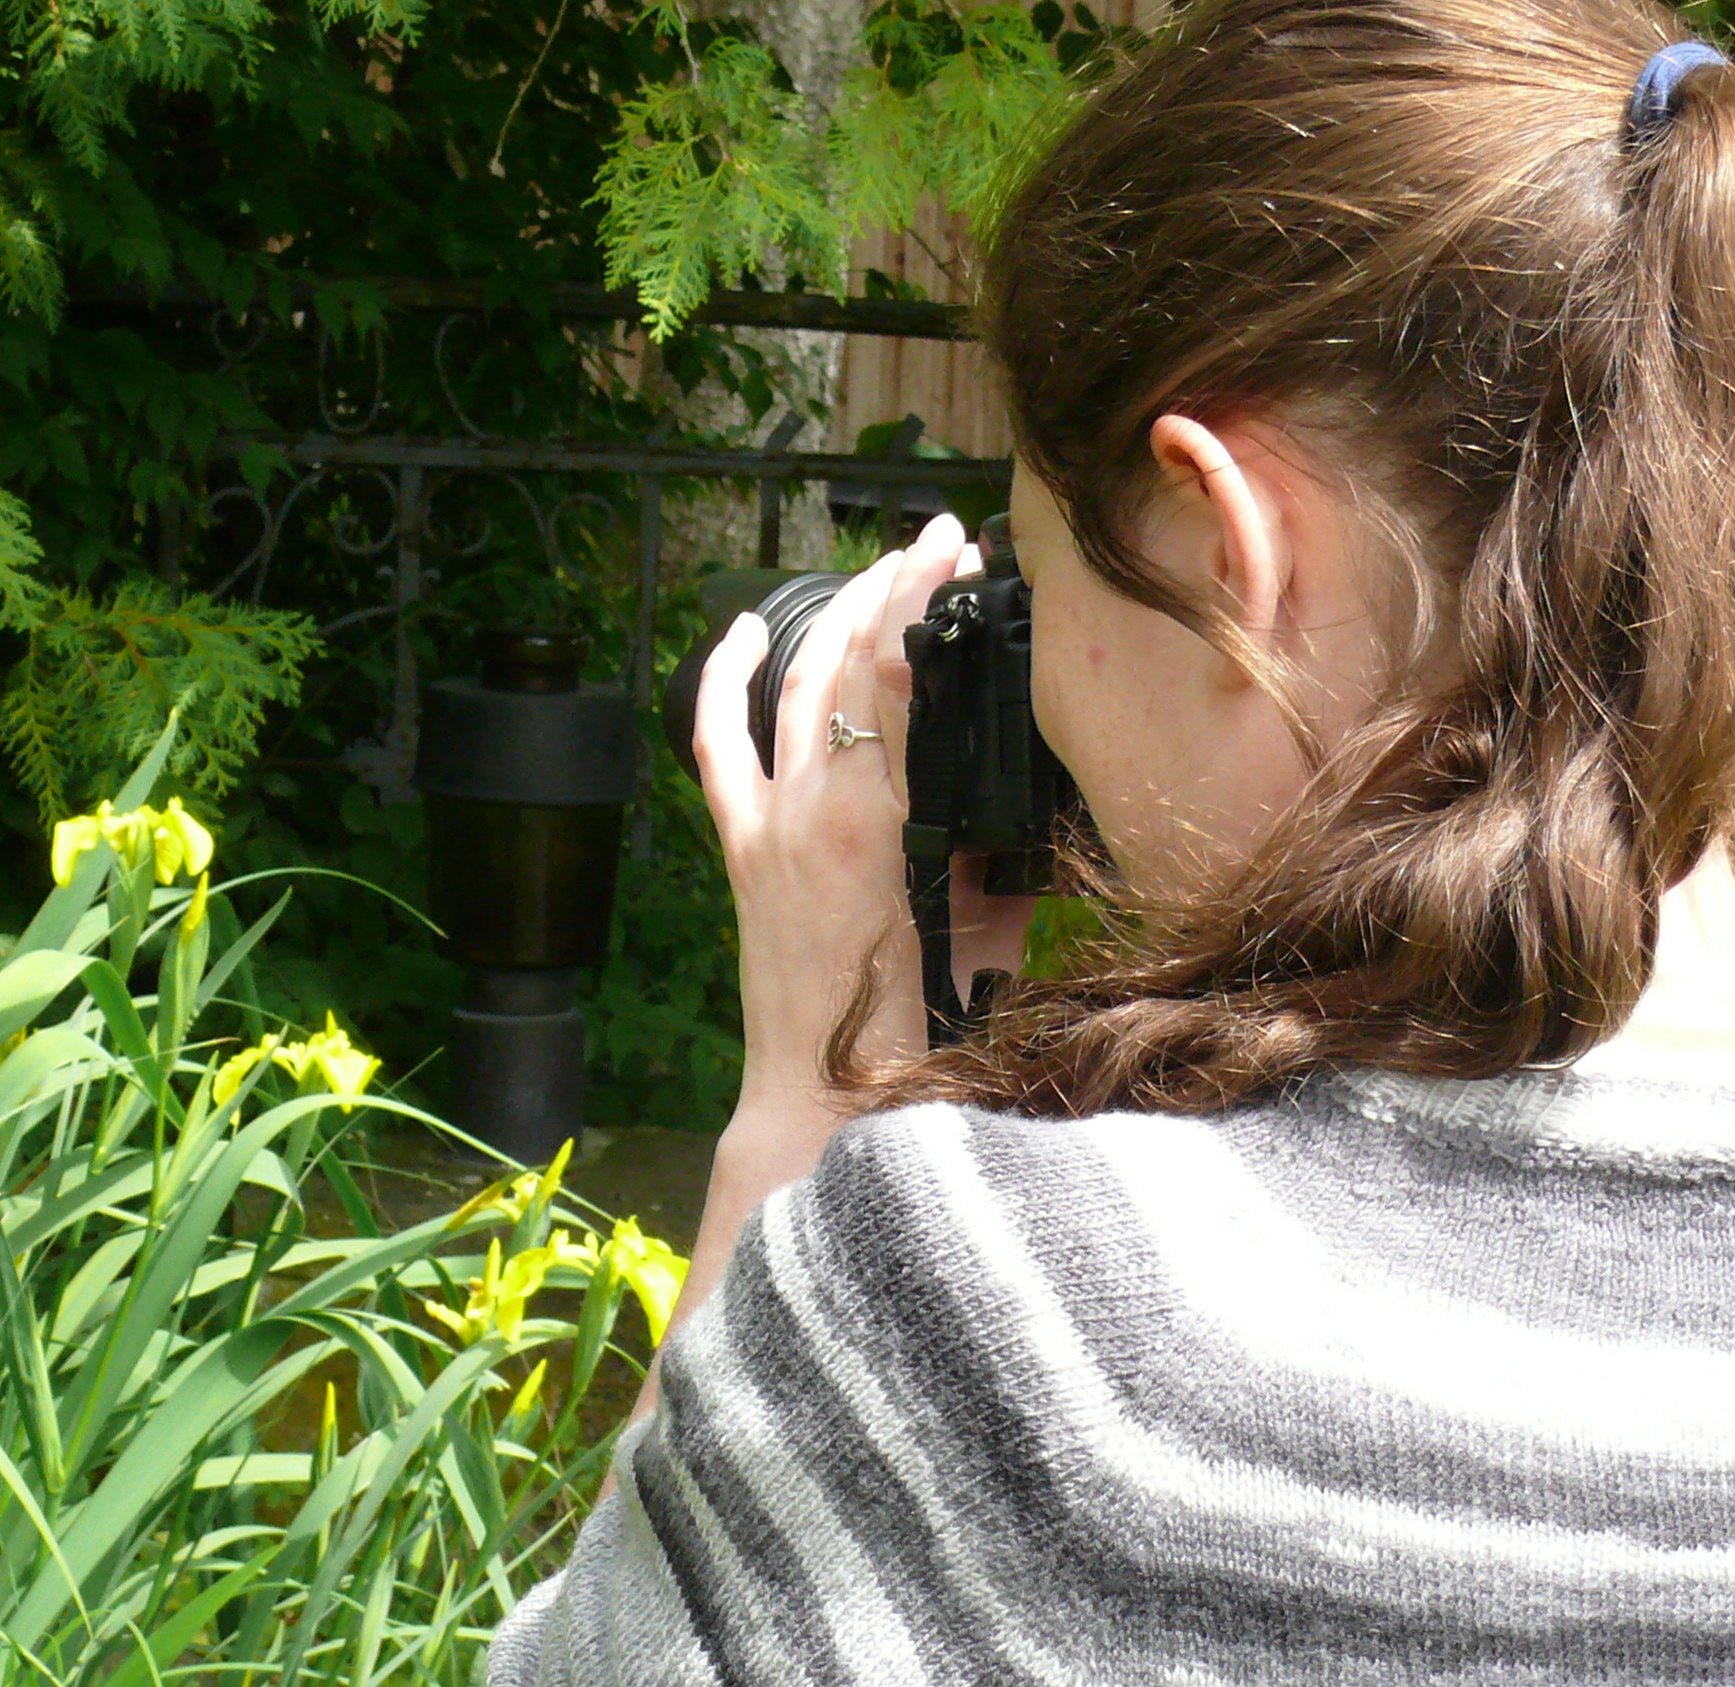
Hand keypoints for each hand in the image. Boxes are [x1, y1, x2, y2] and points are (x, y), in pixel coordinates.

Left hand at [690, 512, 977, 1108]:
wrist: (828, 1092)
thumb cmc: (918, 1026)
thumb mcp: (988, 926)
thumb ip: (997, 844)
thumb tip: (1014, 783)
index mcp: (878, 819)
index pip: (900, 674)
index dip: (926, 601)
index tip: (959, 555)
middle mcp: (814, 805)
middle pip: (847, 661)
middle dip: (891, 589)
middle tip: (933, 546)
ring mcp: (769, 822)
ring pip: (792, 686)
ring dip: (832, 619)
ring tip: (874, 572)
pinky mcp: (742, 846)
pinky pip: (720, 743)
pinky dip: (724, 680)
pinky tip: (741, 632)